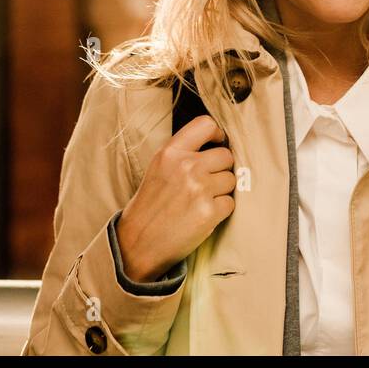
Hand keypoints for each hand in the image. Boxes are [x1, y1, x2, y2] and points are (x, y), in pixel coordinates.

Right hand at [115, 115, 235, 281]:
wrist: (138, 242)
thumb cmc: (149, 205)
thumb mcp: (158, 168)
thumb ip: (183, 153)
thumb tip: (217, 144)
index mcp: (170, 152)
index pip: (206, 124)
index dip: (218, 134)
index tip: (219, 143)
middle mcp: (186, 166)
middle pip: (226, 156)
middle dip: (221, 169)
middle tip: (207, 183)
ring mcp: (199, 188)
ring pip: (231, 179)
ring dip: (222, 191)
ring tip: (202, 201)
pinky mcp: (209, 212)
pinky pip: (230, 203)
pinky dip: (221, 210)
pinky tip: (204, 215)